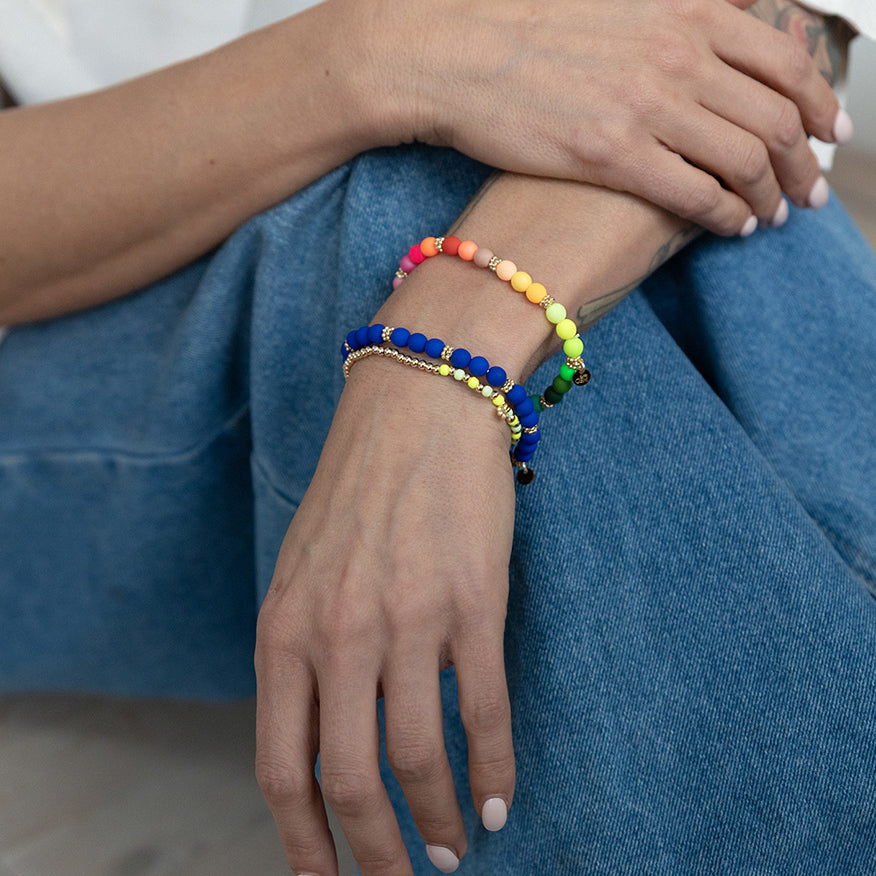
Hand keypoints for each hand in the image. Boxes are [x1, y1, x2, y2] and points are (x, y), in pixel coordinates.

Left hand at [255, 359, 516, 874]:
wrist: (419, 405)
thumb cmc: (359, 489)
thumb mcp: (302, 572)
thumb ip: (302, 652)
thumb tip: (323, 736)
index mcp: (285, 631)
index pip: (282, 769)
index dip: (305, 844)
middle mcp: (339, 634)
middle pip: (352, 782)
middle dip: (376, 854)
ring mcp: (409, 620)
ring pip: (420, 759)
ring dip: (439, 822)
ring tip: (455, 849)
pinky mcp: (472, 604)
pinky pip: (484, 713)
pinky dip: (494, 771)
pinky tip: (500, 800)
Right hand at [338, 0, 843, 233]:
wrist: (456, 54)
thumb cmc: (528, 29)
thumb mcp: (618, 1)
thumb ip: (677, 16)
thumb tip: (724, 22)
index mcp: (686, 11)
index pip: (783, 62)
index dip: (818, 104)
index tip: (830, 133)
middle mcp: (678, 55)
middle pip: (775, 116)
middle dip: (804, 161)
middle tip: (810, 190)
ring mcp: (647, 105)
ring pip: (745, 159)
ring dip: (771, 193)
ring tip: (775, 215)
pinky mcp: (613, 154)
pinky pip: (697, 193)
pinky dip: (728, 214)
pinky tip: (734, 227)